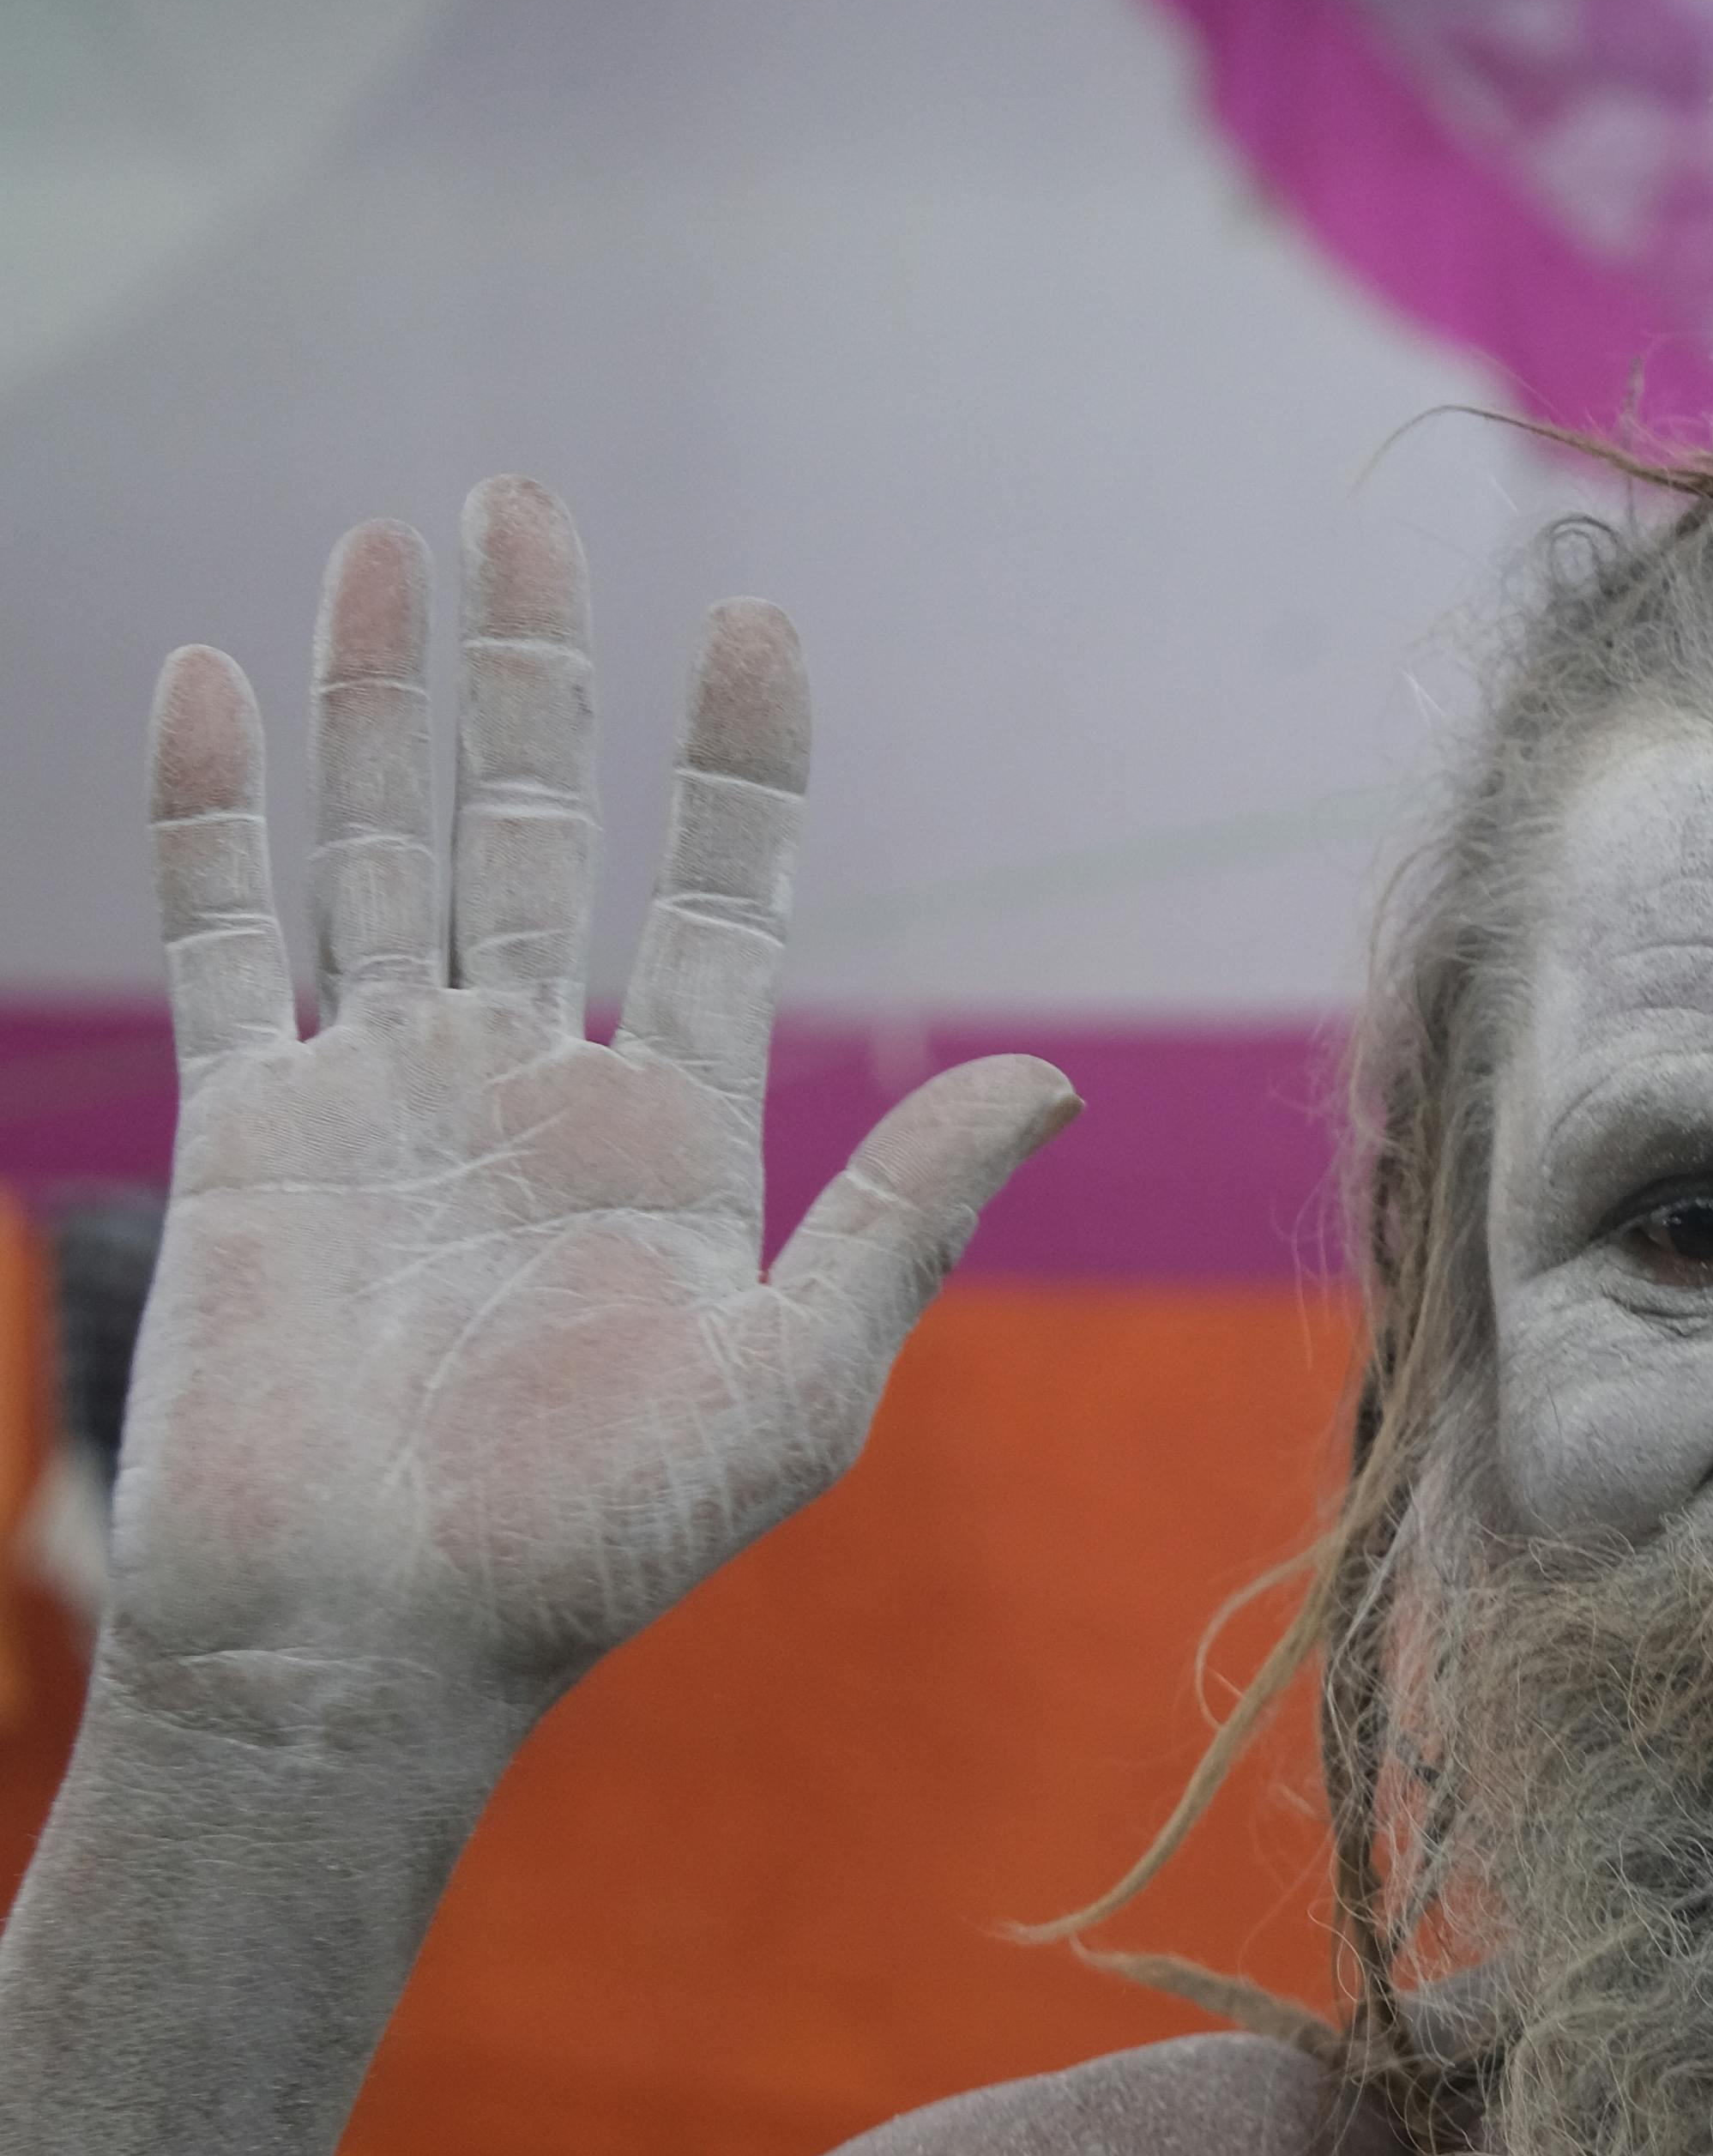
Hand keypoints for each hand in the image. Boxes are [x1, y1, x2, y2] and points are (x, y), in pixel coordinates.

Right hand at [113, 477, 1072, 1749]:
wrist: (367, 1653)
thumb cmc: (589, 1551)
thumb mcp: (791, 1385)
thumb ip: (902, 1221)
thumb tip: (1051, 1082)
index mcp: (671, 1140)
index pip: (712, 898)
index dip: (734, 762)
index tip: (753, 618)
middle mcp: (528, 1092)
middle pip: (537, 828)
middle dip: (534, 670)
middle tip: (523, 502)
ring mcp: (382, 1098)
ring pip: (384, 845)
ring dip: (385, 697)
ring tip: (398, 540)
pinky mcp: (252, 1129)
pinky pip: (228, 932)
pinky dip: (219, 806)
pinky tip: (226, 673)